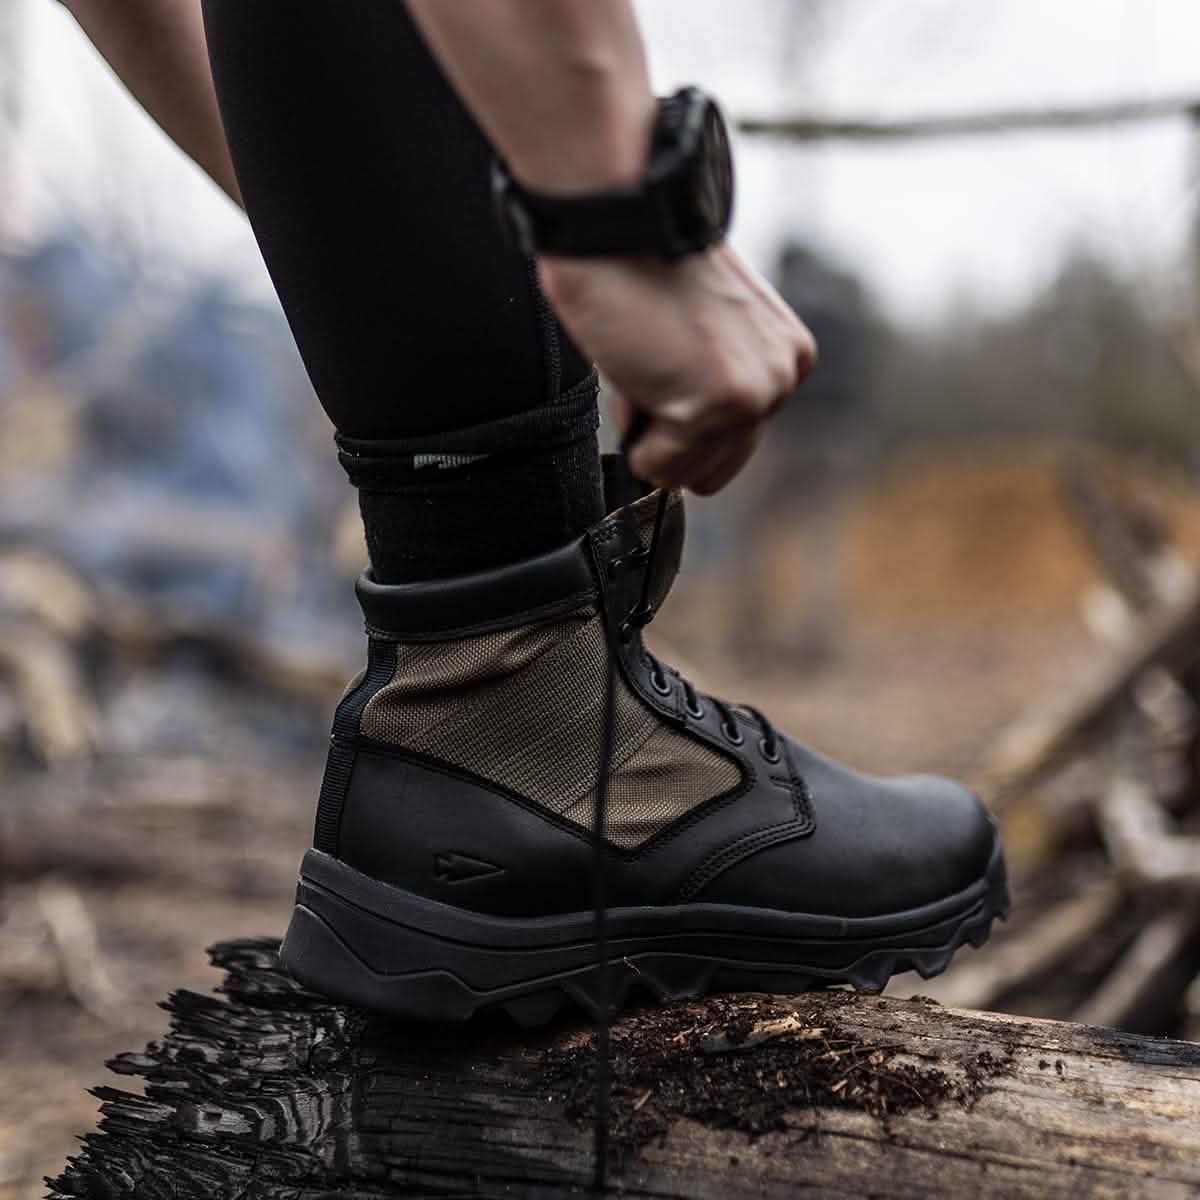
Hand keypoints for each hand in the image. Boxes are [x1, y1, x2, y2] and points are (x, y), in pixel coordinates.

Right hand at [538, 243, 816, 494]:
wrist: (622, 225)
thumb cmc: (646, 268)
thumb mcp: (709, 331)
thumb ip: (718, 379)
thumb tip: (690, 440)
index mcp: (788, 358)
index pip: (736, 440)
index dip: (684, 413)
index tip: (666, 361)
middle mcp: (783, 379)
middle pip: (717, 468)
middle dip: (672, 436)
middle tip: (651, 370)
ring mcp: (754, 395)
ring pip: (687, 472)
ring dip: (651, 433)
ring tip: (645, 365)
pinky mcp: (717, 406)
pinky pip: (659, 464)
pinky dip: (634, 433)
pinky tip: (636, 371)